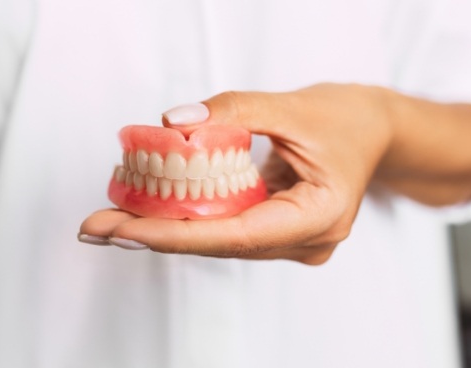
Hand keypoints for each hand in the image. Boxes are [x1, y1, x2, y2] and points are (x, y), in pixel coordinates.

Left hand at [80, 84, 393, 263]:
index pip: (236, 236)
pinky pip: (228, 228)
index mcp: (320, 217)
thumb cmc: (346, 119)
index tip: (121, 231)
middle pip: (220, 244)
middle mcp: (305, 240)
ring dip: (168, 227)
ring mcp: (292, 240)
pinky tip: (153, 209)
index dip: (174, 235)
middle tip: (97, 225)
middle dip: (156, 234)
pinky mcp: (278, 230)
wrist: (373, 131)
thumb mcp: (292, 106)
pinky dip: (190, 218)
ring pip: (220, 240)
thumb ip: (233, 111)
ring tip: (113, 216)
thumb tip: (172, 123)